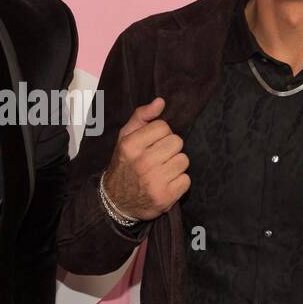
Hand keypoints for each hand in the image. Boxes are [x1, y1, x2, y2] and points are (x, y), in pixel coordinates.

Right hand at [102, 96, 190, 220]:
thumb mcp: (125, 138)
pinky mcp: (165, 198)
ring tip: (162, 170)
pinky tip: (166, 183)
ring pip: (184, 160)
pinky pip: (186, 180)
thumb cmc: (124, 165)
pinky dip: (178, 182)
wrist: (116, 201)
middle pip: (177, 142)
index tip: (152, 143)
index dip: (160, 134)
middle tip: (159, 157)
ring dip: (175, 165)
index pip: (163, 127)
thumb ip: (142, 117)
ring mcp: (154, 182)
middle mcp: (142, 163)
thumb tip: (161, 102)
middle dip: (170, 149)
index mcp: (131, 145)